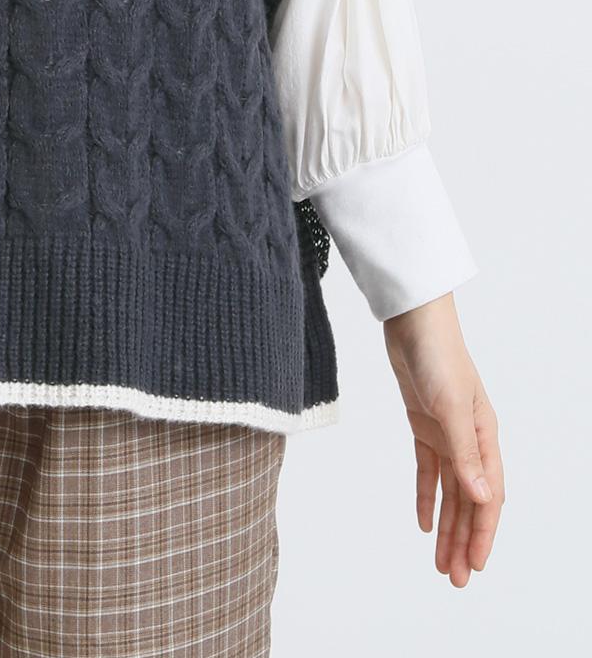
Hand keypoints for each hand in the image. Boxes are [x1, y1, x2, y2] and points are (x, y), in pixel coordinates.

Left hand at [383, 291, 503, 585]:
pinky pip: (427, 469)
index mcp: (484, 437)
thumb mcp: (450, 407)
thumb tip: (481, 498)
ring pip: (449, 491)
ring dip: (446, 526)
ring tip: (440, 562)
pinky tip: (422, 523)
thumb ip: (464, 453)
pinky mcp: (423, 423)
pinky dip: (426, 496)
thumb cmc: (438, 356)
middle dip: (464, 540)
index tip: (476, 564)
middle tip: (456, 578)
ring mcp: (446, 432)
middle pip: (470, 500)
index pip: (488, 496)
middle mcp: (469, 439)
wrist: (412, 321)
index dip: (483, 532)